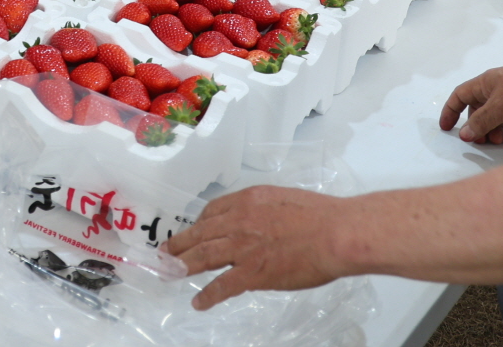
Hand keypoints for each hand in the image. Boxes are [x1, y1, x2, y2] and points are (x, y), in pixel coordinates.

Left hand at [165, 187, 347, 308]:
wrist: (336, 233)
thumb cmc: (320, 215)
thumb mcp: (283, 200)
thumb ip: (263, 210)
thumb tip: (257, 222)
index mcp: (248, 199)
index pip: (212, 211)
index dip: (199, 224)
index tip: (193, 232)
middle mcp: (239, 220)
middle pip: (200, 232)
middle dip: (180, 244)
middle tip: (166, 252)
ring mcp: (244, 247)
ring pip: (203, 256)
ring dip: (182, 265)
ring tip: (169, 273)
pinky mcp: (254, 272)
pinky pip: (223, 285)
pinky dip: (208, 295)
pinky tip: (198, 302)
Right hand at [439, 59, 502, 144]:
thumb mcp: (499, 105)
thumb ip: (481, 121)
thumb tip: (464, 134)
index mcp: (485, 83)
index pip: (460, 96)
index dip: (451, 111)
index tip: (447, 128)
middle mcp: (498, 89)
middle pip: (479, 109)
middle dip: (477, 126)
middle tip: (480, 141)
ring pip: (498, 116)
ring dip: (496, 130)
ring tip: (500, 141)